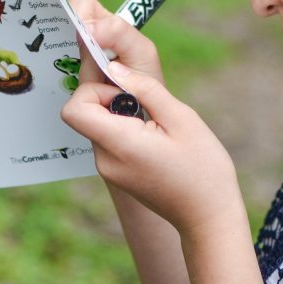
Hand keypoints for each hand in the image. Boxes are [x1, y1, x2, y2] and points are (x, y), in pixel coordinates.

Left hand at [61, 0, 242, 238]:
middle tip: (146, 102)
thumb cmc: (203, 169)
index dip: (93, 90)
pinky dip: (124, 128)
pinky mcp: (116, 172)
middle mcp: (105, 159)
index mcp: (119, 144)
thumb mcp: (182, 118)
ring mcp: (108, 169)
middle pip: (84, 113)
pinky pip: (108, 139)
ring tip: (156, 123)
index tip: (125, 90)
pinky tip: (155, 135)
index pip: (75, 108)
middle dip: (109, 97)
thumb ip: (145, 89)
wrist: (207, 216)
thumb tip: (115, 67)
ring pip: (97, 124)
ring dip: (119, 113)